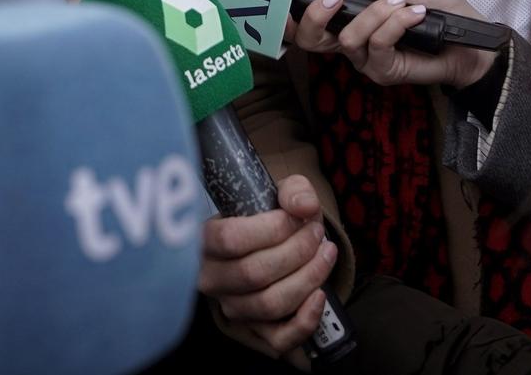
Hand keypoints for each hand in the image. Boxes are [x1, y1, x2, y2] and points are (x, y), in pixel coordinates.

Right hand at [198, 174, 338, 358]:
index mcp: (204, 241)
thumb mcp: (278, 193)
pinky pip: (279, 339)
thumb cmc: (270, 219)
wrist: (272, 246)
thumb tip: (304, 206)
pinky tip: (319, 295)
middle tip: (317, 233)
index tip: (296, 217)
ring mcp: (232, 308)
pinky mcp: (255, 332)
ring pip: (270, 304)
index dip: (271, 229)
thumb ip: (293, 190)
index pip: (230, 239)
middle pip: (254, 273)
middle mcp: (212, 279)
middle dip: (297, 251)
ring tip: (326, 254)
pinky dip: (305, 320)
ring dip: (308, 278)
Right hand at [287, 0, 497, 88]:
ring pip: (349, 38)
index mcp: (350, 19)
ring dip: (376, 13)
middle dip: (314, 16)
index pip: (310, 22)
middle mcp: (353, 42)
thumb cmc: (437, 7)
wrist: (470, 35)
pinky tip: (415, 14)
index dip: (294, 12)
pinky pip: (377, 44)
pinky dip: (395, 23)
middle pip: (310, 40)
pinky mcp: (385, 71)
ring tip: (402, 2)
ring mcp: (367, 60)